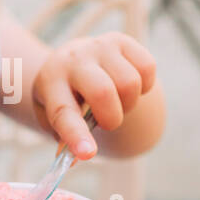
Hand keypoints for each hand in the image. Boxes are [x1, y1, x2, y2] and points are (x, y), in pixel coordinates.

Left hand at [32, 32, 156, 159]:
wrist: (69, 60)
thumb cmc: (64, 96)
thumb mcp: (52, 117)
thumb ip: (64, 139)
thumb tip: (76, 159)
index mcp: (51, 82)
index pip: (64, 112)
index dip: (76, 135)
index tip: (88, 154)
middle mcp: (74, 60)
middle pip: (104, 92)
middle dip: (112, 118)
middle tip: (106, 122)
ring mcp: (99, 46)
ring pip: (130, 83)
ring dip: (129, 103)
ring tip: (116, 102)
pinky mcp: (122, 41)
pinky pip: (148, 67)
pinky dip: (144, 86)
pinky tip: (127, 86)